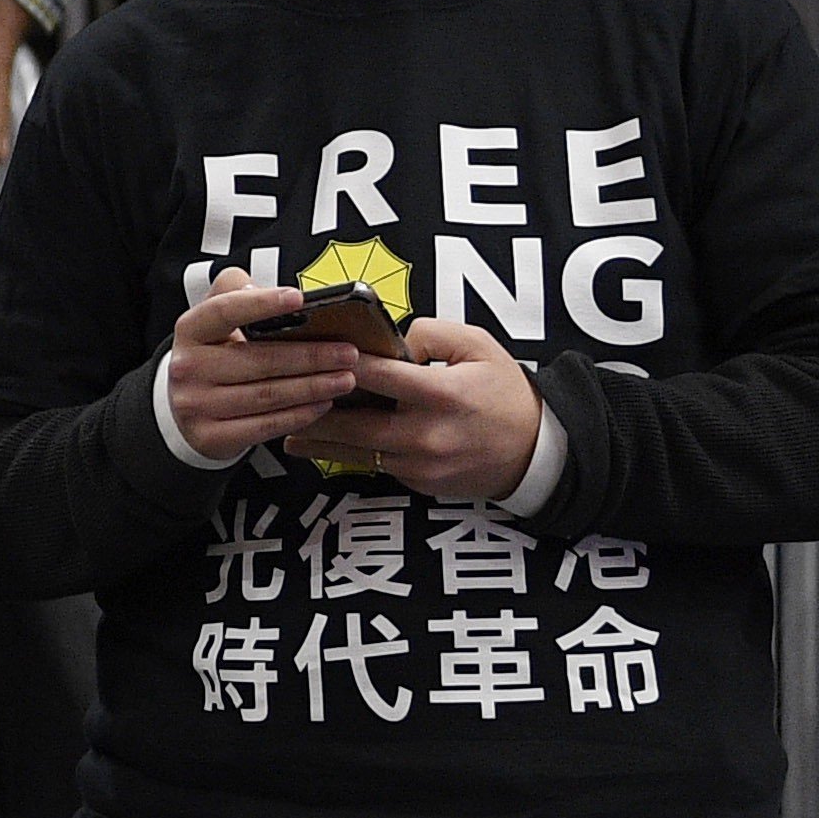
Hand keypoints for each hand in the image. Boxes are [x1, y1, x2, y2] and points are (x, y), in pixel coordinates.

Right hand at [164, 270, 362, 461]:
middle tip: (347, 353)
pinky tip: (322, 404)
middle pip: (258, 359)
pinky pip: (264, 426)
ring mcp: (195, 405)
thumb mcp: (216, 321)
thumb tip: (272, 290)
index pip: (224, 310)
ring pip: (267, 395)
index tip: (299, 299)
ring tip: (345, 379)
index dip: (262, 304)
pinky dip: (299, 415)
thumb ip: (238, 294)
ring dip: (313, 387)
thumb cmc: (213, 358)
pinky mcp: (210, 436)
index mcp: (191, 330)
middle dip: (310, 356)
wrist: (186, 407)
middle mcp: (187, 368)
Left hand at [289, 316, 543, 501]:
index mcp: (442, 394)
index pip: (379, 376)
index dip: (341, 364)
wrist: (534, 452)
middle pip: (354, 425)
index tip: (310, 354)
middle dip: (316, 413)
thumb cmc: (505, 394)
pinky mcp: (417, 483)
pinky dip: (351, 454)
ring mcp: (420, 464)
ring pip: (356, 453)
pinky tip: (328, 444)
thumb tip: (391, 340)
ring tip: (288, 432)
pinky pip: (375, 466)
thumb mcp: (480, 348)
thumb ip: (433, 334)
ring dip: (320, 442)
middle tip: (284, 401)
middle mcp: (427, 433)